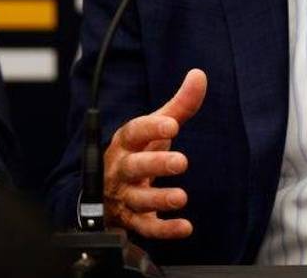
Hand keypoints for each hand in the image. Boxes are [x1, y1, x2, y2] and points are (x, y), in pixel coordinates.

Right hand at [103, 69, 206, 238]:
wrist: (107, 189)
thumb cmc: (137, 152)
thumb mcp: (156, 127)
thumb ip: (179, 105)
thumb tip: (199, 75)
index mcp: (126, 143)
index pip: (135, 132)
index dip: (152, 127)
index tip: (173, 124)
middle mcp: (121, 169)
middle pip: (134, 166)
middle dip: (156, 164)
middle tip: (181, 162)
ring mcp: (124, 196)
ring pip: (137, 199)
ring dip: (158, 199)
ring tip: (180, 197)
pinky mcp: (131, 220)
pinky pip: (145, 228)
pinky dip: (164, 230)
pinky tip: (185, 227)